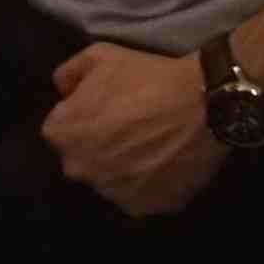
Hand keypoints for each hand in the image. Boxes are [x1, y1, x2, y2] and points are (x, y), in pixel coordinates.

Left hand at [41, 42, 228, 217]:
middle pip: (82, 159)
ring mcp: (110, 192)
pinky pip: (138, 197)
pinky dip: (147, 185)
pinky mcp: (143, 207)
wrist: (203, 105)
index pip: (60, 130)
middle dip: (97, 147)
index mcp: (61, 134)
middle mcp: (78, 170)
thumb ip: (68, 73)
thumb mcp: (99, 55)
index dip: (83, 118)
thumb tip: (63, 90)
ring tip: (149, 148)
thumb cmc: (146, 77)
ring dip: (121, 169)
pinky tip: (164, 165)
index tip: (105, 110)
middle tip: (128, 130)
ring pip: (109, 181)